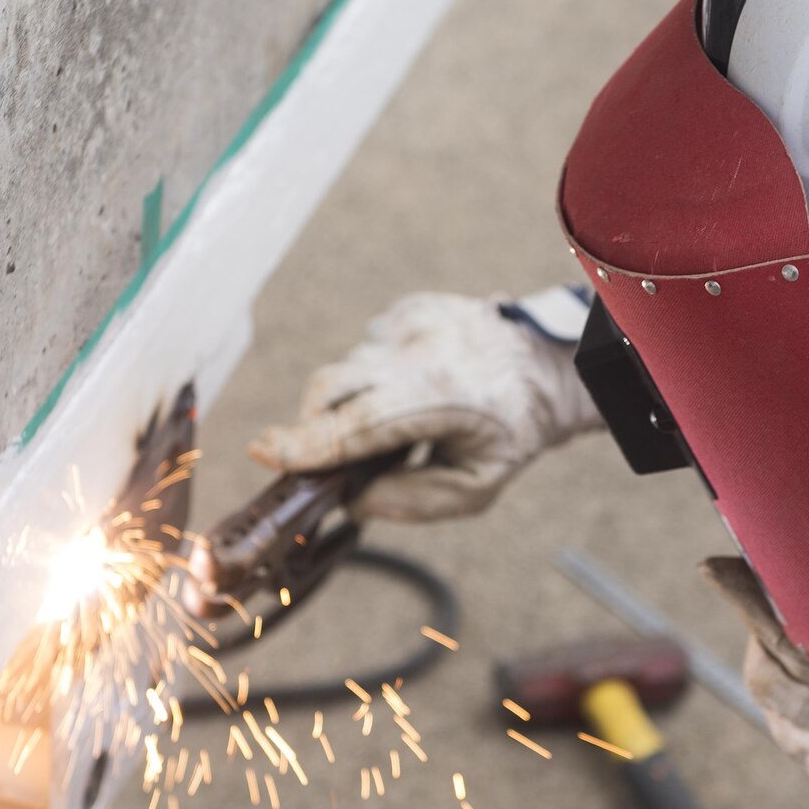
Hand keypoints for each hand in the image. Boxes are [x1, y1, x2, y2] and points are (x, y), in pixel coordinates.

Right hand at [249, 291, 601, 521]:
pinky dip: (370, 376)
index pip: (362, 423)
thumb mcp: (474, 489)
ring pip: (348, 367)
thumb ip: (409, 501)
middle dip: (313, 426)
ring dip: (349, 403)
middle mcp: (425, 349)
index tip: (263, 452)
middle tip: (316, 458)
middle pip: (336, 386)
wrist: (545, 366)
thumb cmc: (510, 436)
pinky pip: (366, 348)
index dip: (309, 442)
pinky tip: (406, 389)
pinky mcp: (409, 306)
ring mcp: (415, 320)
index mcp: (446, 398)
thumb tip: (349, 499)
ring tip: (391, 424)